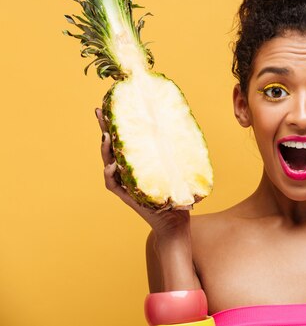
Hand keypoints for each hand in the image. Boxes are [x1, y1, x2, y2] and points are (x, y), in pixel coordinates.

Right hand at [95, 108, 190, 236]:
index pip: (127, 138)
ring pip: (109, 163)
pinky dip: (111, 175)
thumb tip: (185, 125)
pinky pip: (113, 185)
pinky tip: (111, 166)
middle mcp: (129, 171)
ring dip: (106, 150)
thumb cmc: (178, 194)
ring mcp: (126, 184)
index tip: (114, 103)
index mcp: (140, 161)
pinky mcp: (127, 197)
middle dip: (105, 128)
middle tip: (99, 110)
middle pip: (113, 146)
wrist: (176, 223)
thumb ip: (178, 151)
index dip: (119, 122)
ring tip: (106, 137)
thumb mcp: (180, 168)